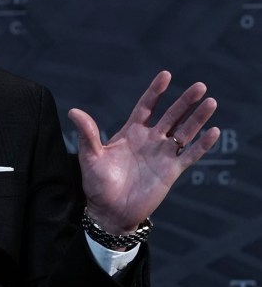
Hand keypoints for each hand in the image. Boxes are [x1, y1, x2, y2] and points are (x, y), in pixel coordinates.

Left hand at [68, 71, 219, 233]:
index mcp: (131, 133)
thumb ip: (87, 134)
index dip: (156, 91)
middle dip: (184, 101)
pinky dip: (202, 145)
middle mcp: (149, 140)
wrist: (109, 211)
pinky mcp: (171, 171)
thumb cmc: (97, 184)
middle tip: (200, 86)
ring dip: (197, 118)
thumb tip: (73, 111)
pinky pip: (189, 155)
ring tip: (211, 102)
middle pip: (171, 116)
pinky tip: (213, 132)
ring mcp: (162, 155)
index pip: (146, 106)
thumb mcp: (90, 156)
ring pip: (184, 132)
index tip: (166, 75)